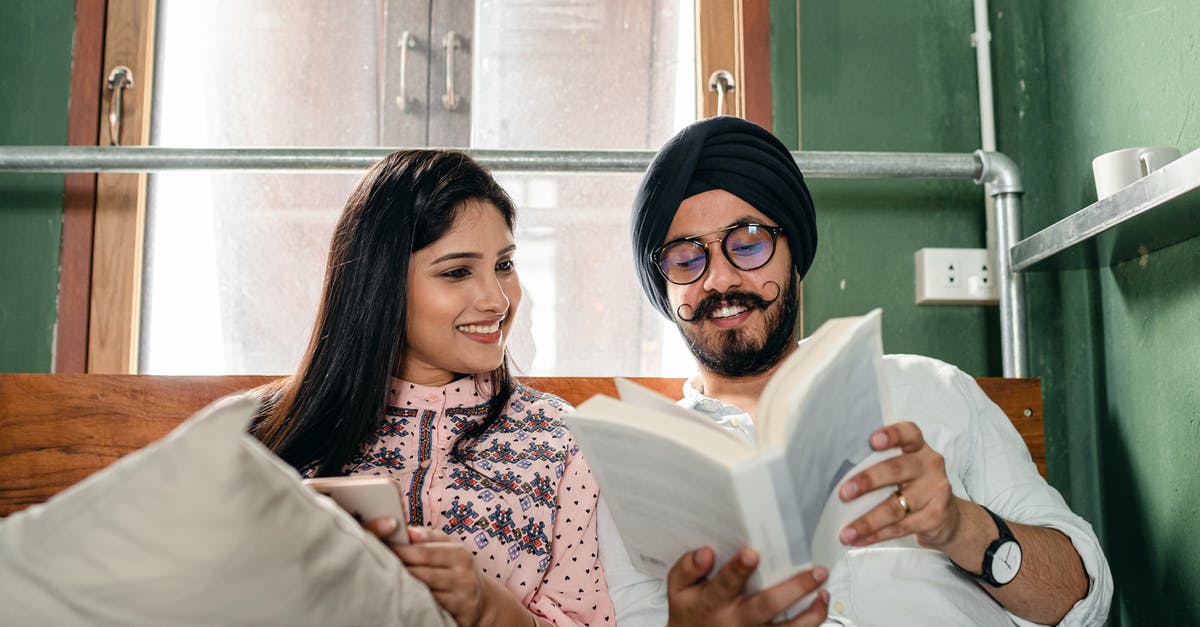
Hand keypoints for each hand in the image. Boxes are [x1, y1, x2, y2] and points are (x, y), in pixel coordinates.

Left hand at [367, 521, 485, 625]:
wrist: (482, 602)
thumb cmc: (457, 569)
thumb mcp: (450, 548)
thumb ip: (429, 536)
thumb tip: (409, 530)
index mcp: (459, 554)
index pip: (422, 551)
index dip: (398, 549)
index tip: (378, 545)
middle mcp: (463, 576)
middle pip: (420, 572)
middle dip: (396, 568)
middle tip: (374, 563)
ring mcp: (461, 598)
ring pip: (423, 593)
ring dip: (402, 587)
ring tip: (383, 581)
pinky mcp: (458, 617)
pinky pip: (430, 610)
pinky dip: (414, 603)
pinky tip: (402, 598)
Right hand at [665, 546, 828, 626]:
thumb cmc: (690, 614)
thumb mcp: (678, 590)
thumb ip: (687, 568)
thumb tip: (705, 552)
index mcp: (714, 602)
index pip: (726, 584)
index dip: (738, 569)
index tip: (751, 553)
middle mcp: (737, 621)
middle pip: (768, 606)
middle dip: (794, 588)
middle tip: (815, 572)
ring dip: (811, 612)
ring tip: (824, 592)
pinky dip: (811, 624)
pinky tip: (820, 607)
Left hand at [837, 421, 963, 548]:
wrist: (949, 516)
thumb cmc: (916, 485)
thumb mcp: (907, 467)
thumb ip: (882, 463)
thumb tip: (837, 473)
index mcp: (919, 448)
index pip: (909, 433)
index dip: (891, 435)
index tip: (872, 441)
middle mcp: (929, 466)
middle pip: (896, 470)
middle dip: (867, 481)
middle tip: (844, 493)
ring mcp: (935, 492)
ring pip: (896, 507)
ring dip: (867, 521)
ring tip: (846, 532)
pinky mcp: (934, 517)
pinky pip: (900, 528)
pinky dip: (876, 535)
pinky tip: (859, 540)